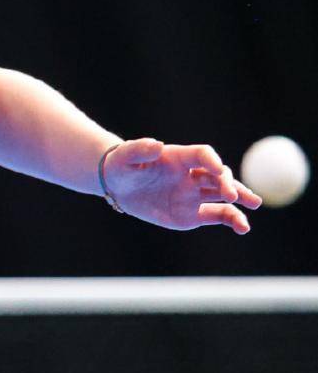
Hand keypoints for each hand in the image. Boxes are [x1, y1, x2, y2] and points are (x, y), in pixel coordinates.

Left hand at [102, 138, 262, 232]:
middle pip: (218, 175)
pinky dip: (232, 220)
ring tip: (253, 203)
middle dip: (228, 183)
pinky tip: (242, 227)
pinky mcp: (193, 213)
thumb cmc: (122, 165)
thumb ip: (139, 150)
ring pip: (224, 195)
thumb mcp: (125, 157)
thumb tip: (155, 144)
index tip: (218, 169)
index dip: (211, 160)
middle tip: (232, 194)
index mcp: (179, 157)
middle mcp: (192, 175)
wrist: (119, 186)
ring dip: (240, 198)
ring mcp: (195, 194)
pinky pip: (218, 216)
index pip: (202, 155)